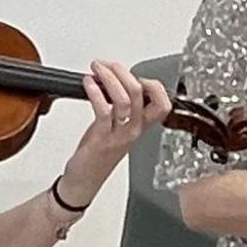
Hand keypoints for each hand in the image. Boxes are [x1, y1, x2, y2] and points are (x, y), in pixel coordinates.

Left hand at [59, 60, 174, 190]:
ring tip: (97, 69)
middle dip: (123, 72)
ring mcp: (118, 135)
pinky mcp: (102, 139)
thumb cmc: (97, 155)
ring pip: (124, 100)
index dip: (155, 86)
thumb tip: (112, 81)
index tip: (138, 75)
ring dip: (109, 78)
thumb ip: (118, 108)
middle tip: (108, 65)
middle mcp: (133, 130)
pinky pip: (104, 111)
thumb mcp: (116, 129)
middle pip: (141, 94)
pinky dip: (95, 92)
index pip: (163, 105)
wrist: (83, 182)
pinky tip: (89, 84)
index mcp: (139, 127)